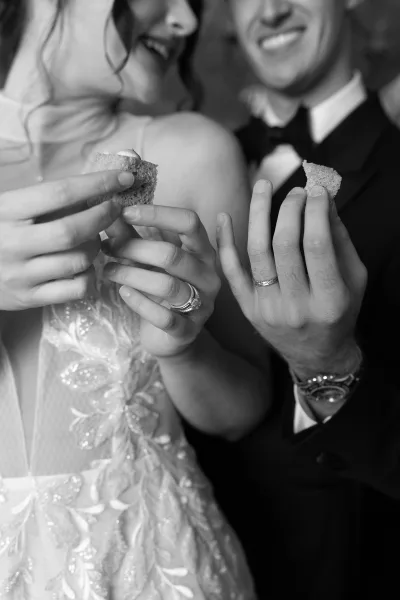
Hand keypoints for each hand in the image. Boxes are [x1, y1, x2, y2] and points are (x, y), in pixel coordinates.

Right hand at [0, 170, 133, 309]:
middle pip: (72, 230)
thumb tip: (101, 186)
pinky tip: (85, 266)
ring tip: (94, 239)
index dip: (97, 184)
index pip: (59, 192)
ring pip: (78, 260)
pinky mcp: (30, 298)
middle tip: (115, 209)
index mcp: (7, 211)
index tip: (123, 178)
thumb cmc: (0, 231)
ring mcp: (21, 274)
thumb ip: (50, 199)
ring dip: (96, 246)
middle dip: (103, 217)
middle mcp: (12, 243)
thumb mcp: (12, 207)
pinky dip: (90, 275)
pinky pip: (76, 288)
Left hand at [103, 204, 220, 357]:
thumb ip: (131, 236)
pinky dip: (139, 303)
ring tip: (109, 270)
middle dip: (134, 249)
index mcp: (204, 251)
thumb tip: (108, 210)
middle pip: (172, 254)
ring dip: (131, 275)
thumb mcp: (147, 259)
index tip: (124, 212)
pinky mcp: (188, 331)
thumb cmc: (159, 290)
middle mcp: (209, 275)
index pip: (190, 222)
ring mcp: (203, 304)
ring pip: (167, 286)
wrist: (170, 337)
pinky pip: (164, 317)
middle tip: (107, 247)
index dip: (158, 213)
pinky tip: (123, 293)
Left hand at [217, 180, 367, 377]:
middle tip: (296, 191)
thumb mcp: (353, 278)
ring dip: (258, 213)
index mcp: (329, 301)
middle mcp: (296, 307)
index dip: (316, 211)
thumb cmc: (339, 312)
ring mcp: (267, 309)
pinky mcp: (247, 309)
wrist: (317, 355)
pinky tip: (224, 217)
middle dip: (290, 209)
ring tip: (263, 186)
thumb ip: (339, 239)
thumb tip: (324, 198)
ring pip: (257, 252)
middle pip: (285, 245)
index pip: (317, 245)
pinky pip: (231, 272)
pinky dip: (225, 242)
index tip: (317, 190)